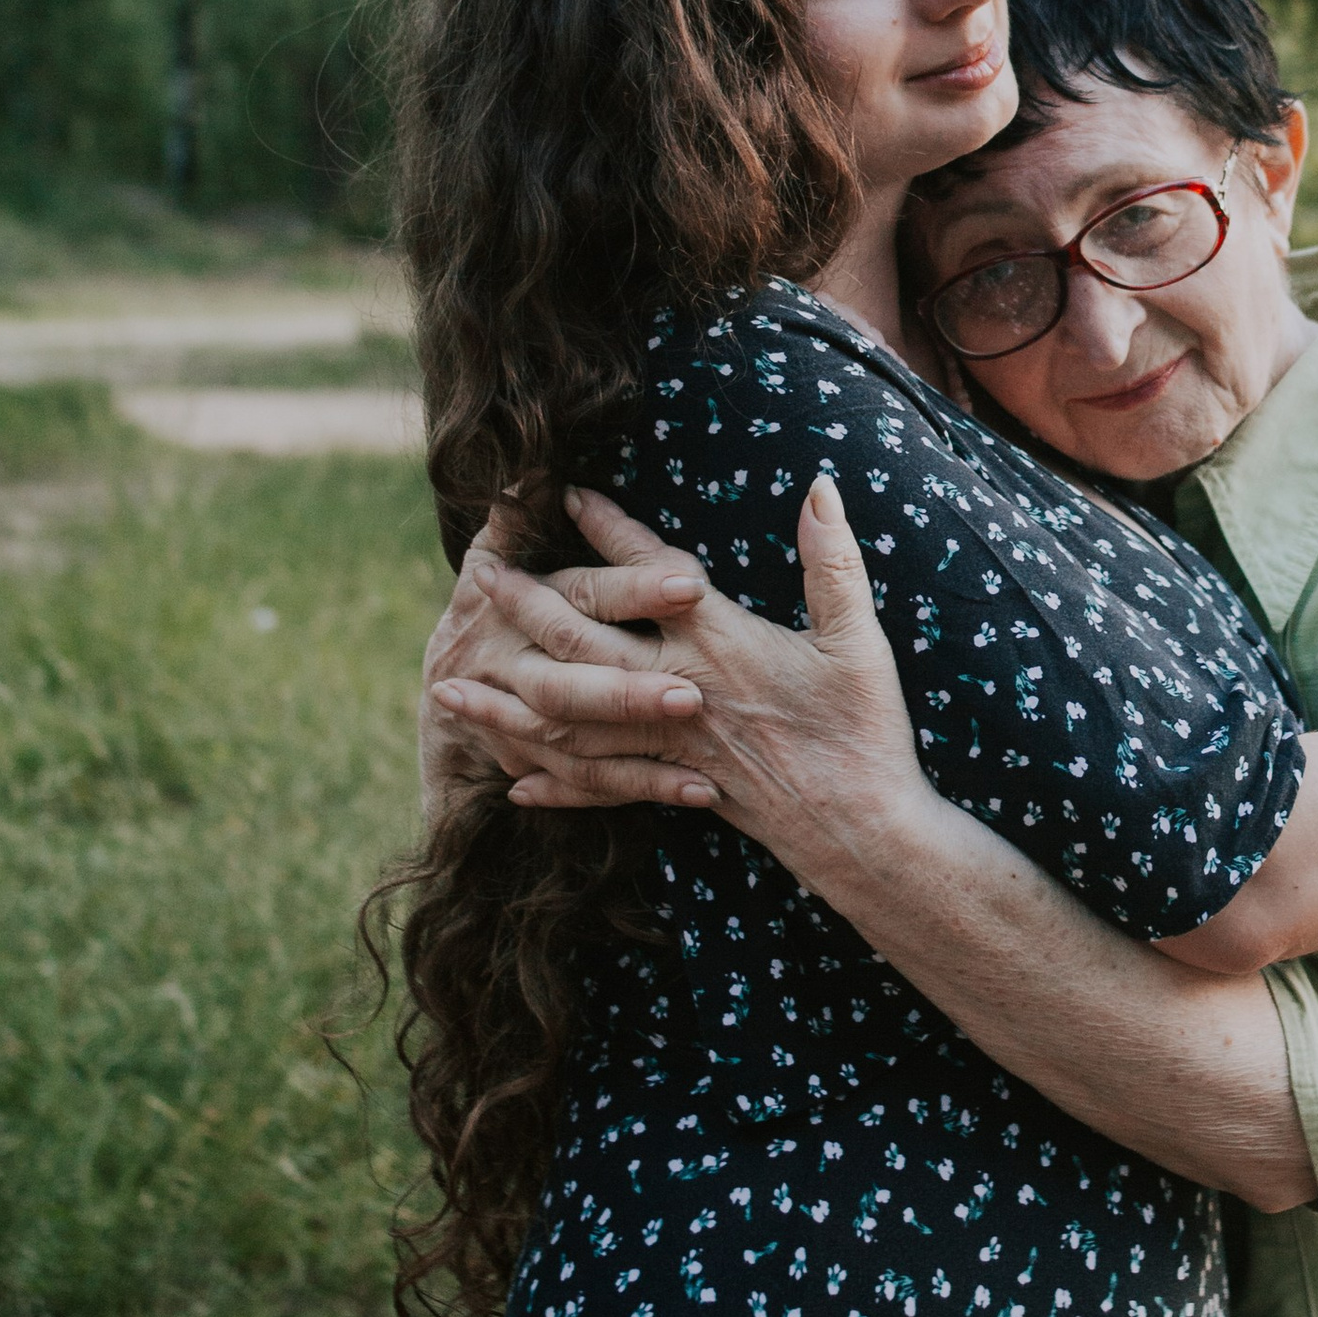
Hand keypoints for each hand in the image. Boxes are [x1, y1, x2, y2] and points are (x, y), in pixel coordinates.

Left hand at [451, 481, 934, 905]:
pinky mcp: (674, 789)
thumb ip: (833, 561)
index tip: (563, 495)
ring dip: (505, 705)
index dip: (607, 529)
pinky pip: (599, 786)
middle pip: (582, 643)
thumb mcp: (859, 639)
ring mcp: (668, 746)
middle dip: (526, 606)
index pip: (650, 573)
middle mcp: (679, 691)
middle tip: (478, 576)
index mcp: (720, 643)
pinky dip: (553, 783)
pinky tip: (515, 782)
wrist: (864, 830)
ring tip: (450, 686)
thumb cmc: (867, 731)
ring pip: (569, 721)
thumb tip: (822, 486)